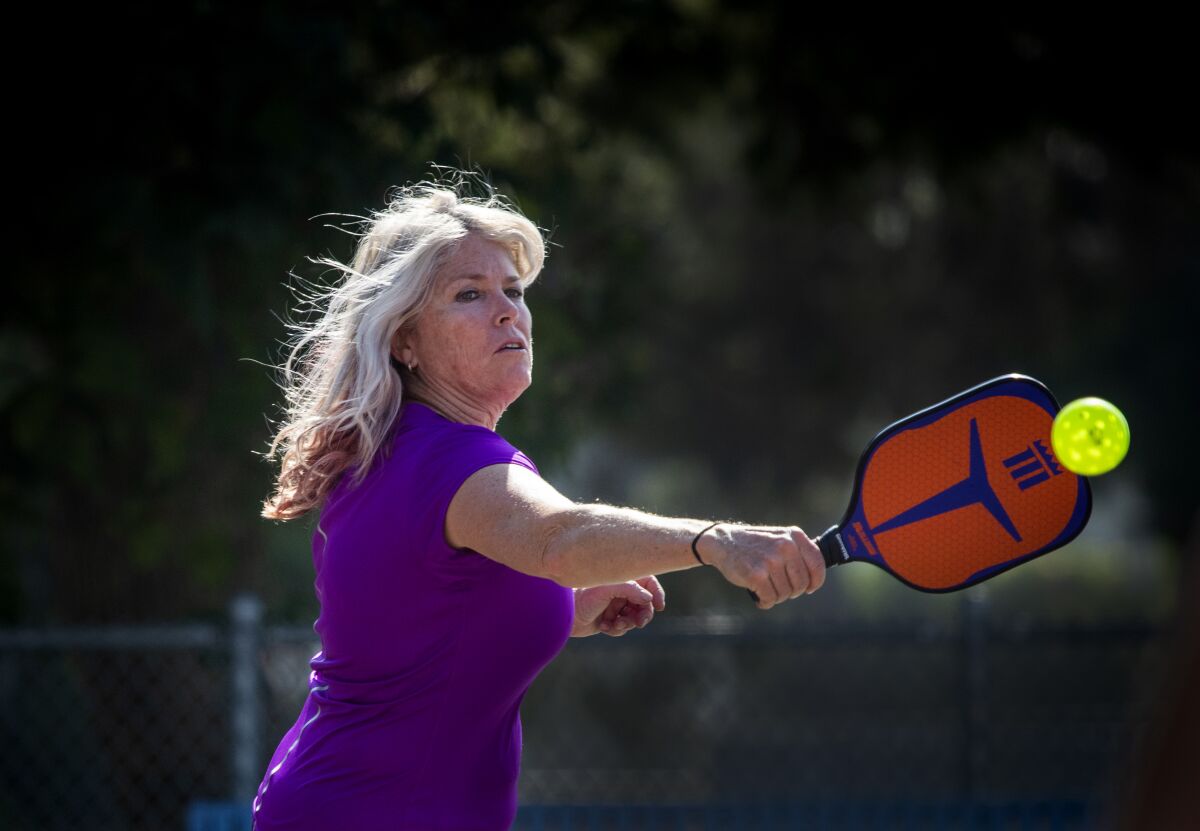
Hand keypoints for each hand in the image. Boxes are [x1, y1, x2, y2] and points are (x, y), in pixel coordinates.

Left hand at [570, 576, 665, 636]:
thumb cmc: (583, 596)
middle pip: (644, 603)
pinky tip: (603, 627)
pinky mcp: (609, 620)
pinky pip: (622, 628)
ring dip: (627, 623)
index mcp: (622, 578)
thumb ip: (631, 590)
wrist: (563, 614)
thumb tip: (649, 599)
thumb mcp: (607, 589)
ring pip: (634, 618)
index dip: (656, 593)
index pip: (648, 582)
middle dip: (642, 614)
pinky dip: (615, 629)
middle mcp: (621, 591)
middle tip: (638, 622)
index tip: (659, 606)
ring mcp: (615, 606)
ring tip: (615, 625)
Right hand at [696, 524, 824, 609]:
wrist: (723, 542)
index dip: (815, 581)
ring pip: (786, 594)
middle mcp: (785, 546)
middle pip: (802, 584)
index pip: (818, 564)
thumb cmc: (755, 545)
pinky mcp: (757, 574)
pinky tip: (758, 595)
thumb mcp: (780, 538)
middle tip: (778, 586)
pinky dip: (764, 601)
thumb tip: (817, 576)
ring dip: (776, 596)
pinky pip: (770, 599)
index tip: (809, 588)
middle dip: (792, 591)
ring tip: (765, 587)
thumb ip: (799, 552)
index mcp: (794, 536)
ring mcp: (771, 560)